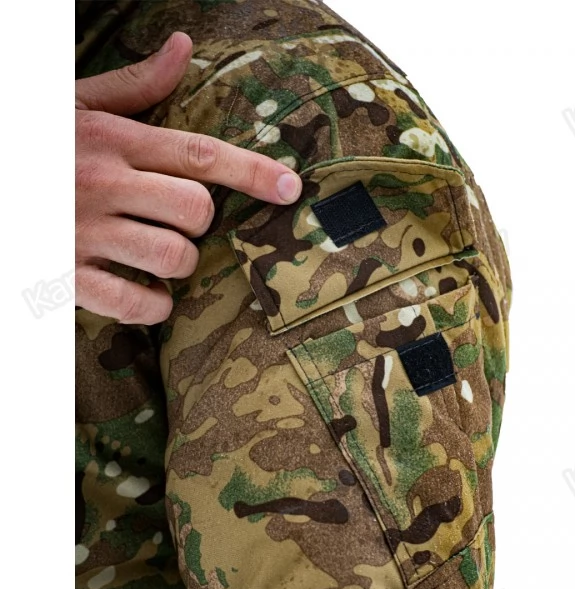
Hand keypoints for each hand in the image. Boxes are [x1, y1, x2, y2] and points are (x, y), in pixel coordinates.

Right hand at [75, 31, 301, 323]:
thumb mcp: (75, 105)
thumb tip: (184, 47)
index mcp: (111, 140)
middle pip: (195, 210)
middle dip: (200, 222)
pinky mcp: (67, 276)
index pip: (197, 153)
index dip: (251, 172)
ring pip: (174, 257)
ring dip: (181, 264)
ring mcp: (84, 232)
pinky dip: (154, 306)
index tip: (290, 187)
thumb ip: (135, 85)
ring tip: (159, 256)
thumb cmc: (35, 145)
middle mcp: (102, 183)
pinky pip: (136, 303)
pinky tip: (148, 295)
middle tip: (178, 221)